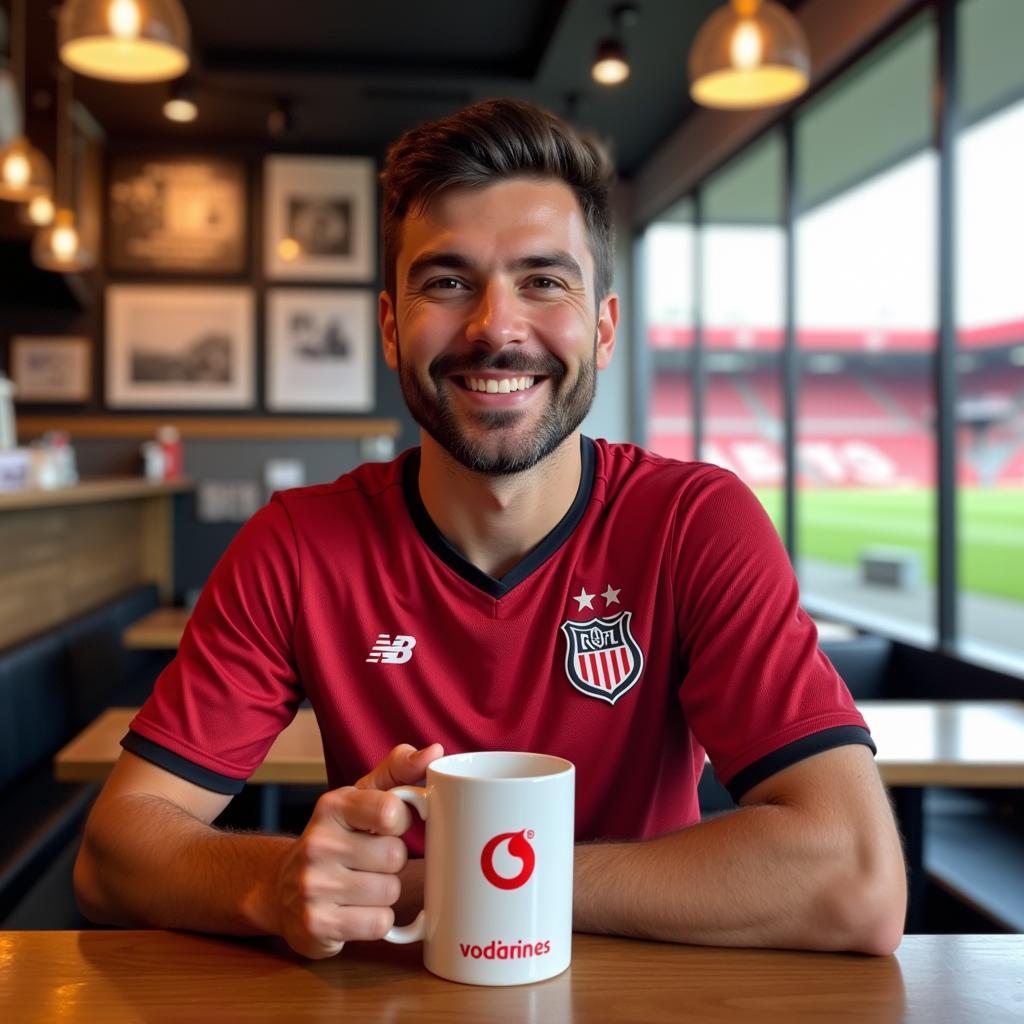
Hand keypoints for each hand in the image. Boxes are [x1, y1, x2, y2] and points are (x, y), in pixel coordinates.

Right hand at [272, 742, 442, 958]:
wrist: (283, 889)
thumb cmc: (340, 837)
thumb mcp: (362, 797)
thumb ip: (399, 771)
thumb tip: (435, 751)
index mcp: (332, 806)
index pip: (391, 811)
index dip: (401, 822)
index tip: (389, 825)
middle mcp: (316, 844)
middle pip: (394, 856)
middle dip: (392, 862)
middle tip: (371, 861)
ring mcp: (312, 886)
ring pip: (389, 892)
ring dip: (385, 892)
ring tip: (362, 885)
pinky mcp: (316, 926)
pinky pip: (378, 924)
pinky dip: (376, 920)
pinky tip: (356, 910)